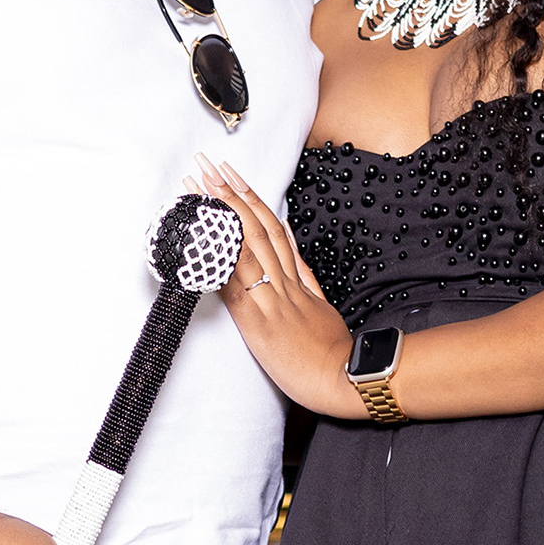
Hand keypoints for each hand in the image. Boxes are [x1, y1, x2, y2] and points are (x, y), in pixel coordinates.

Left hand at [199, 159, 356, 418]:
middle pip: (254, 228)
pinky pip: (237, 285)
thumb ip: (306, 278)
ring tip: (199, 188)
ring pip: (246, 246)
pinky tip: (207, 239)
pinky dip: (221, 259)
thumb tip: (292, 250)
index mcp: (295, 280)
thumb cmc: (331, 352)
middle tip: (206, 165)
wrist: (344, 378)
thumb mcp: (323, 307)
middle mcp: (282, 283)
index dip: (250, 198)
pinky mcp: (260, 322)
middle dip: (229, 194)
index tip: (231, 174)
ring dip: (220, 215)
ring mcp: (271, 299)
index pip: (271, 228)